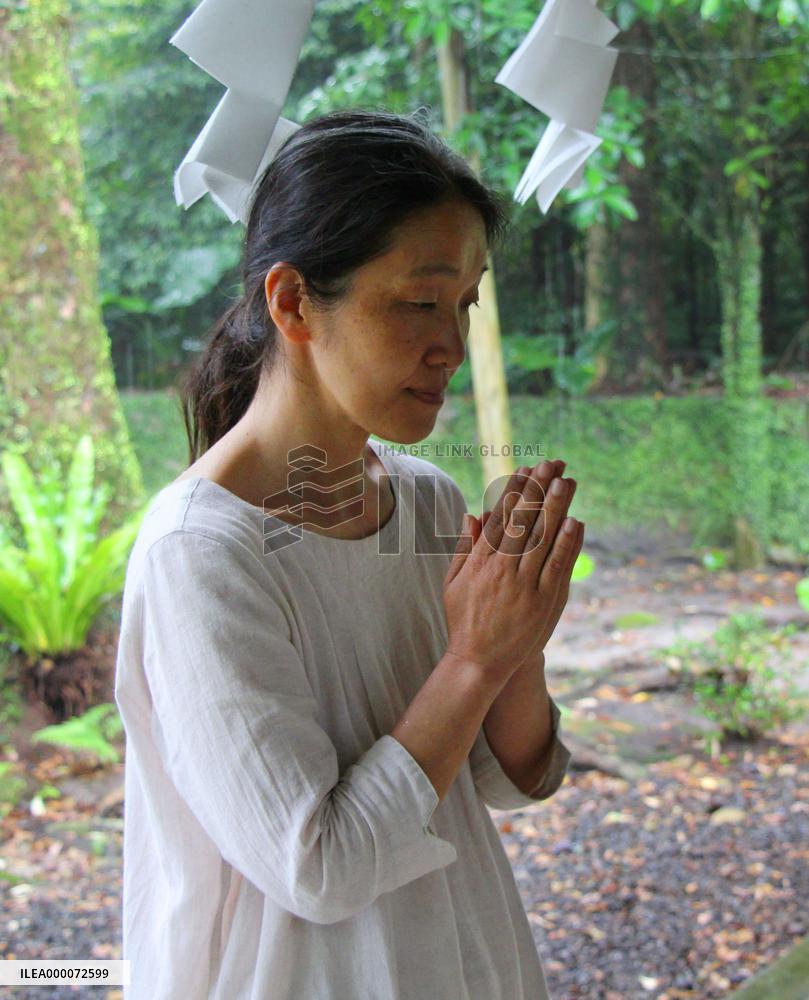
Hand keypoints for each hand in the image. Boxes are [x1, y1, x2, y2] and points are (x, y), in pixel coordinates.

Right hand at [442, 458, 583, 686]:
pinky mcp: (543, 602)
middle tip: (552, 463)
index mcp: (479, 560)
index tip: (526, 467)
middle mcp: (502, 568)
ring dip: (556, 507)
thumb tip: (473, 514)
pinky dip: (567, 544)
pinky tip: (575, 521)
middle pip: (523, 520)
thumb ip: (464, 547)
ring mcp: (524, 585)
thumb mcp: (454, 581)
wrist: (478, 662)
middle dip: (539, 488)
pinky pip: (557, 567)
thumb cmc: (464, 621)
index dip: (515, 489)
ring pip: (542, 538)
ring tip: (567, 481)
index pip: (500, 515)